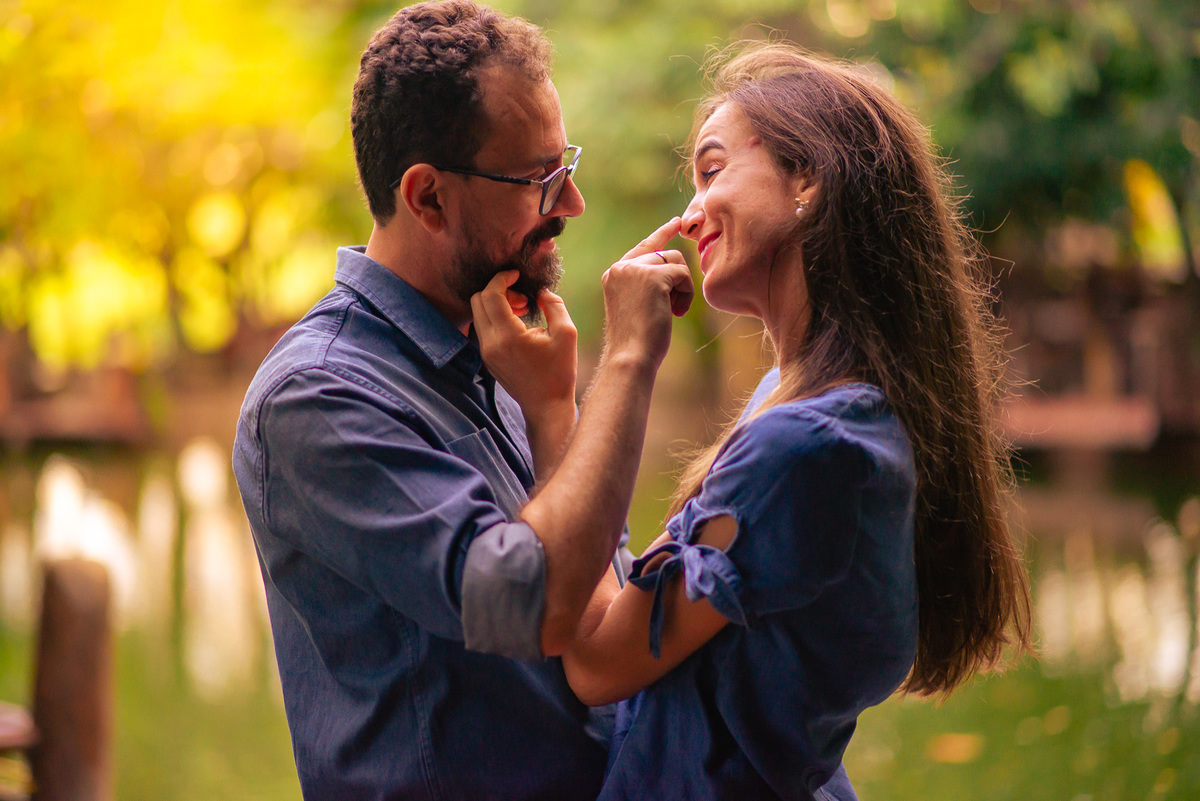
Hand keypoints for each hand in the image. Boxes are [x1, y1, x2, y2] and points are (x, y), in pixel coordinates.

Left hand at [472, 270, 577, 474]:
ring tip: (521, 308)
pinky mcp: (487, 358)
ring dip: (495, 303)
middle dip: (497, 289)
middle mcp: (490, 344)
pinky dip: (494, 317)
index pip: (490, 294)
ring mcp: (485, 352)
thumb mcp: (567, 334)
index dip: (502, 278)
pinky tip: (517, 322)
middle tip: (521, 294)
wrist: (546, 406)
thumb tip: (540, 291)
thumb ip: (554, 305)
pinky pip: (482, 327)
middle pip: (477, 300)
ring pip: (477, 313)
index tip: (517, 275)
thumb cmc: (560, 371)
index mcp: (507, 336)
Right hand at [601, 218, 693, 368]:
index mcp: (614, 274)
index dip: (662, 234)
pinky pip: (683, 274)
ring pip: (675, 261)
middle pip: (664, 253)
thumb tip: (671, 262)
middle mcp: (621, 267)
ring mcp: (635, 269)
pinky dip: (686, 293)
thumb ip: (647, 282)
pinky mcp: (652, 276)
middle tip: (676, 307)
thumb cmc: (638, 340)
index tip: (677, 223)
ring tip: (673, 311)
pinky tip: (676, 312)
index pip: (643, 247)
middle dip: (677, 278)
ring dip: (682, 287)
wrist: (631, 357)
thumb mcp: (638, 304)